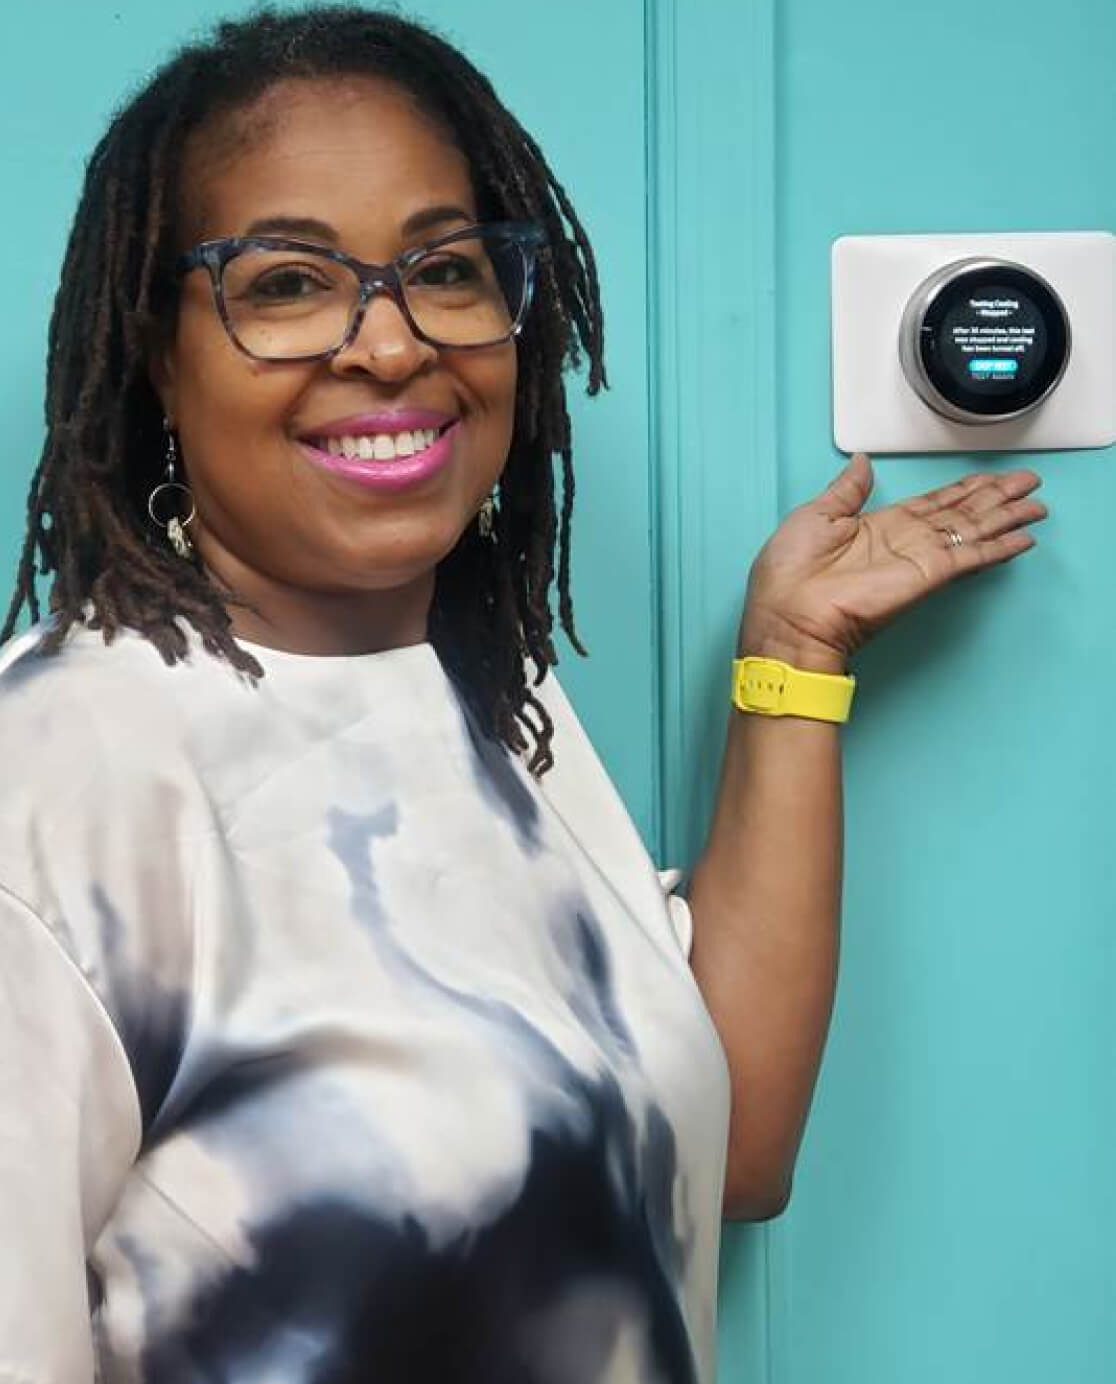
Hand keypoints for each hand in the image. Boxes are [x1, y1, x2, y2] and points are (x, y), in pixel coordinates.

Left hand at [740, 453, 1046, 670]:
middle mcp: (904, 542)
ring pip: (973, 531)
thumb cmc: (788, 573)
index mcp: (878, 526)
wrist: (788, 616)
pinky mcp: (927, 576)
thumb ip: (846, 490)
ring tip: (1036, 505)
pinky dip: (997, 548)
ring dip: (1005, 517)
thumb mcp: (815, 515)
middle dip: (995, 498)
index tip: (988, 478)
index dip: (962, 490)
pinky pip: (970, 558)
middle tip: (1028, 484)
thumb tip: (861, 462)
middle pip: (961, 515)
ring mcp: (918, 560)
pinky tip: (1022, 540)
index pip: (931, 504)